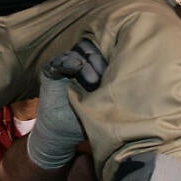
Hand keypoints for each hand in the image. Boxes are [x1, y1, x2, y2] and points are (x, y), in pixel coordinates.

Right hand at [27, 39, 105, 169]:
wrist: (62, 132)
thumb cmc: (88, 117)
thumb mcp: (103, 101)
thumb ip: (112, 86)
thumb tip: (130, 73)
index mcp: (93, 67)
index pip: (101, 51)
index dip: (108, 56)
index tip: (118, 68)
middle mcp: (79, 63)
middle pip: (89, 49)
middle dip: (97, 59)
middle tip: (103, 77)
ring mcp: (64, 66)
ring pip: (76, 53)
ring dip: (85, 64)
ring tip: (93, 81)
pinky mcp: (51, 72)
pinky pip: (58, 62)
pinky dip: (67, 62)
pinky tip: (75, 67)